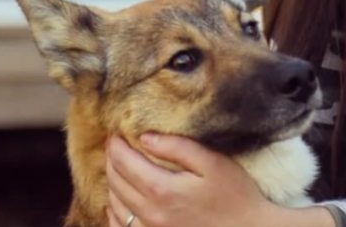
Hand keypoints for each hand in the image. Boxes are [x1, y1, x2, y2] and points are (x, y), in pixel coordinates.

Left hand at [105, 133, 284, 226]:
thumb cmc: (234, 193)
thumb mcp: (212, 162)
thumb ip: (179, 147)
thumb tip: (146, 137)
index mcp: (162, 189)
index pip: (125, 162)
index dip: (116, 145)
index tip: (115, 132)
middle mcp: (150, 212)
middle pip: (115, 181)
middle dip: (111, 160)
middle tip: (114, 145)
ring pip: (115, 203)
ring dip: (110, 182)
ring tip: (115, 165)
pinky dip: (113, 211)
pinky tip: (115, 201)